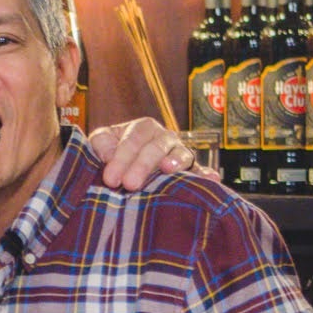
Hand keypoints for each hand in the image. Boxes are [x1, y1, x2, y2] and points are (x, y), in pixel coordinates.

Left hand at [88, 117, 204, 190]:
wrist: (129, 167)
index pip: (134, 140)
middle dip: (142, 165)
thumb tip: (108, 155)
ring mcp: (180, 153)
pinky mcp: (192, 170)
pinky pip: (200, 171)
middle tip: (129, 184)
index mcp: (143, 128)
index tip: (110, 178)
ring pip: (180, 154)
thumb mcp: (103, 142)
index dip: (121, 158)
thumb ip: (101, 143)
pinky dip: (206, 174)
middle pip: (156, 147)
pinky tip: (211, 179)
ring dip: (175, 161)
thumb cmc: (114, 152)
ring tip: (167, 169)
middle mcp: (165, 137)